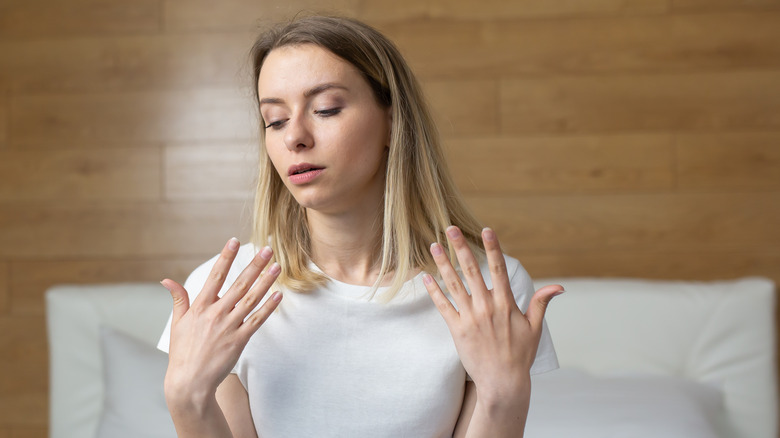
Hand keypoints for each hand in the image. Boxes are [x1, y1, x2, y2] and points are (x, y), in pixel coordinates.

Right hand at [161, 238, 282, 402]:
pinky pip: (257, 320)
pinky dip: (268, 307)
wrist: (190, 382)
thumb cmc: (183, 352)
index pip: (215, 276)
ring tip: (277, 267)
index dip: (225, 257)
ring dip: (266, 282)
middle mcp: (215, 314)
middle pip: (239, 284)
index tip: (235, 241)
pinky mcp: (239, 340)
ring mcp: (228, 327)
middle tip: (267, 249)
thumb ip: (178, 299)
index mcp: (200, 307)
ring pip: (251, 299)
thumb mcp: (177, 323)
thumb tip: (167, 280)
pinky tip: (278, 295)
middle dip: (254, 265)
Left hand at [423, 226, 562, 401]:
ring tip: (434, 245)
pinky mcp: (457, 330)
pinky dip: (434, 291)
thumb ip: (542, 303)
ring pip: (454, 284)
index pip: (499, 269)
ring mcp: (470, 318)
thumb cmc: (520, 356)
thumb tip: (559, 286)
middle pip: (471, 270)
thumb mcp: (535, 328)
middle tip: (451, 228)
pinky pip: (443, 306)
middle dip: (461, 247)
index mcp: (506, 304)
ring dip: (443, 263)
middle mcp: (487, 307)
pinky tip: (426, 277)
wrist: (503, 383)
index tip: (486, 230)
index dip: (493, 248)